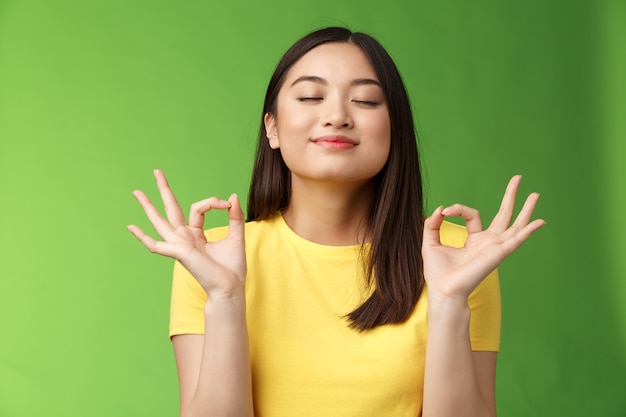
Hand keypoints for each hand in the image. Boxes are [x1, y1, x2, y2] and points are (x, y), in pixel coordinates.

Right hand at [127, 169, 246, 299]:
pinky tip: (130, 227)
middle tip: (156, 171)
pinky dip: (143, 237)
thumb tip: (232, 196)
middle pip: (171, 209)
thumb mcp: (236, 236)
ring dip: (148, 206)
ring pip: (160, 221)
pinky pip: (157, 244)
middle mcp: (185, 238)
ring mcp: (179, 245)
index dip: (213, 202)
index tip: (227, 204)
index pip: (198, 208)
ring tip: (136, 192)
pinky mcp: (178, 253)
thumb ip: (234, 216)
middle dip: (164, 190)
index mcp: (196, 234)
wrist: (230, 287)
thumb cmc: (232, 268)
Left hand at [422, 175, 544, 303]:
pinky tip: (540, 222)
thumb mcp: (431, 242)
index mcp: (474, 240)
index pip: (473, 215)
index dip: (458, 209)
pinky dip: (528, 230)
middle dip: (511, 196)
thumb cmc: (438, 272)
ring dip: (526, 210)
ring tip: (536, 194)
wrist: (444, 290)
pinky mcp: (498, 253)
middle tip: (518, 177)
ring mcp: (495, 248)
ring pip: (515, 225)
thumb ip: (433, 224)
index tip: (445, 210)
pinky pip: (516, 239)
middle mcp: (488, 243)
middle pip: (504, 215)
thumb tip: (440, 209)